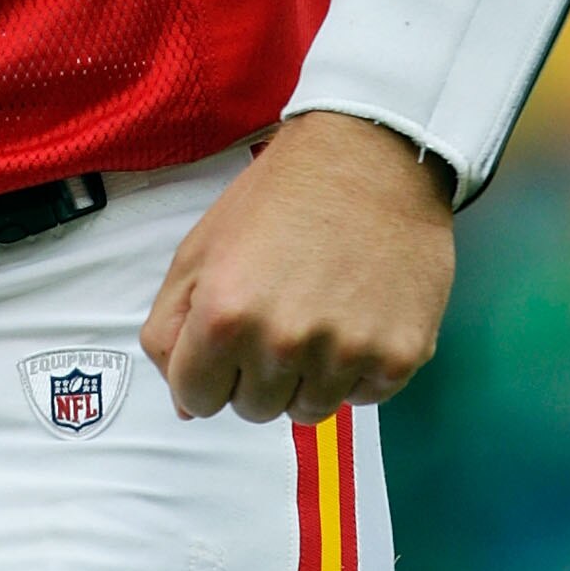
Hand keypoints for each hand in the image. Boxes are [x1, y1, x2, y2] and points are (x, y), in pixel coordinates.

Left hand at [140, 112, 454, 424]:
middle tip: (273, 315)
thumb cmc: (278, 196)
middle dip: (253, 373)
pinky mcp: (398, 359)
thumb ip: (171, 326)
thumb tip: (182, 403)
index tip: (222, 342)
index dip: (204, 371)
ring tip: (314, 312)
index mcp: (224, 313)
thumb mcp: (200, 247)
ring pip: (307, 412)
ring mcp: (345, 355)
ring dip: (304, 375)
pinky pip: (361, 398)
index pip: (194, 398)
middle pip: (253, 410)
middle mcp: (283, 343)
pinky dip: (354, 369)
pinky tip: (353, 314)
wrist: (369, 158)